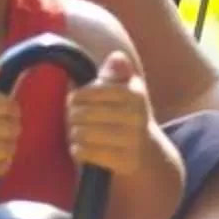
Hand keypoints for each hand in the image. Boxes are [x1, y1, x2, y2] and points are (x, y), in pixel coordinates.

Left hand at [64, 51, 152, 175]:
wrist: (147, 153)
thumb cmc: (126, 115)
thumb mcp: (125, 90)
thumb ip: (116, 73)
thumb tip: (117, 57)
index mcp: (135, 93)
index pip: (93, 91)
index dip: (76, 96)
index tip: (73, 100)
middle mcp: (137, 115)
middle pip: (84, 113)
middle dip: (72, 117)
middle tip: (72, 119)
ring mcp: (132, 140)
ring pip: (83, 133)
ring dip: (74, 134)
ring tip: (76, 133)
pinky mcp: (125, 161)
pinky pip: (87, 152)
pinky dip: (78, 150)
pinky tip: (79, 148)